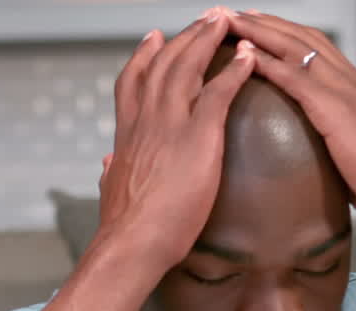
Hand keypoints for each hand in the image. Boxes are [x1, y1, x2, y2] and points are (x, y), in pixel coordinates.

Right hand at [96, 8, 254, 269]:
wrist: (132, 242)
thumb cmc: (124, 228)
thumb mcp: (110, 192)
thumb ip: (110, 173)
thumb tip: (106, 165)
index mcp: (127, 134)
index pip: (133, 82)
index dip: (145, 56)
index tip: (155, 37)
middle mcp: (146, 120)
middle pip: (164, 63)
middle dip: (184, 36)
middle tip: (202, 18)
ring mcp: (171, 124)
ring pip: (188, 67)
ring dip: (207, 39)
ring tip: (224, 21)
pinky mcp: (198, 136)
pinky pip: (218, 92)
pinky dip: (235, 70)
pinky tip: (249, 56)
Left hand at [227, 12, 355, 238]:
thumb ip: (338, 135)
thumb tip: (321, 144)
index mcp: (355, 88)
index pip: (317, 47)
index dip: (286, 32)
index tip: (258, 24)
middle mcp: (350, 80)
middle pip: (302, 38)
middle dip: (267, 23)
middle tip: (236, 13)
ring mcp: (344, 91)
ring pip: (295, 48)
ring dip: (260, 32)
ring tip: (232, 21)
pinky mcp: (336, 108)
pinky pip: (294, 77)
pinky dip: (267, 61)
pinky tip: (245, 53)